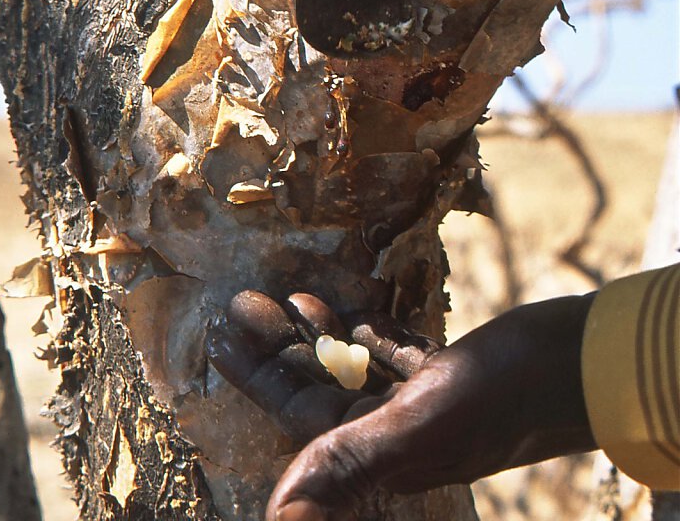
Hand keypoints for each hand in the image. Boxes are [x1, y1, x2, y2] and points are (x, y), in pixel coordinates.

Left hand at [206, 290, 596, 520]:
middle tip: (244, 303)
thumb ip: (351, 462)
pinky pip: (393, 354)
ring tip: (290, 298)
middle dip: (279, 347)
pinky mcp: (447, 376)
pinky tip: (351, 309)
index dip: (256, 376)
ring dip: (318, 335)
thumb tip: (281, 516)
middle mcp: (396, 430)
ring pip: (353, 367)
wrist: (577, 367)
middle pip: (319, 386)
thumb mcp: (419, 425)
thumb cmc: (501, 395)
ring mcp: (423, 402)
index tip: (221, 337)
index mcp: (381, 449)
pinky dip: (368, 331)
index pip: (299, 414)